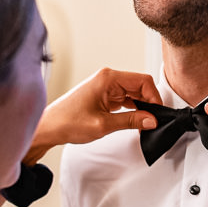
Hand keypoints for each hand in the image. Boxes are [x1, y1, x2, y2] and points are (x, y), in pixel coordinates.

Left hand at [25, 68, 160, 162]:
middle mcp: (108, 79)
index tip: (158, 114)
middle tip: (154, 121)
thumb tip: (151, 120)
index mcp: (108, 78)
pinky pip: (125, 99)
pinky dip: (133, 110)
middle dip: (149, 103)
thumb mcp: (104, 124)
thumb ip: (131, 121)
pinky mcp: (104, 96)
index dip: (154, 97)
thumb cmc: (68, 122)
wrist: (49, 128)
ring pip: (134, 93)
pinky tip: (135, 121)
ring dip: (141, 107)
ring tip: (145, 124)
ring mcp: (106, 87)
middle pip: (140, 86)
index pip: (143, 81)